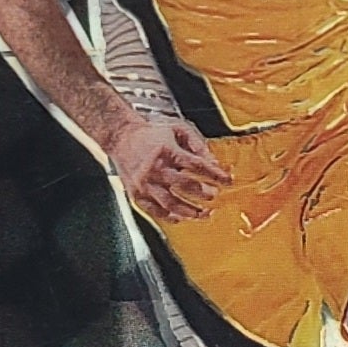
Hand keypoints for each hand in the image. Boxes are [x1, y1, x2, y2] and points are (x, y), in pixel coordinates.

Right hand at [109, 117, 231, 222]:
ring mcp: (145, 183)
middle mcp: (155, 168)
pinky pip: (154, 211)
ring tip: (202, 214)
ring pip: (170, 203)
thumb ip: (198, 144)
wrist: (120, 136)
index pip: (197, 165)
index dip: (215, 174)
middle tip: (214, 195)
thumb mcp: (177, 129)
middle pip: (185, 185)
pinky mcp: (136, 193)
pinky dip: (168, 217)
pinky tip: (180, 218)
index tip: (227, 180)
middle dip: (203, 193)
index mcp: (167, 150)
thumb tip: (214, 163)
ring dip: (189, 211)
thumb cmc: (150, 133)